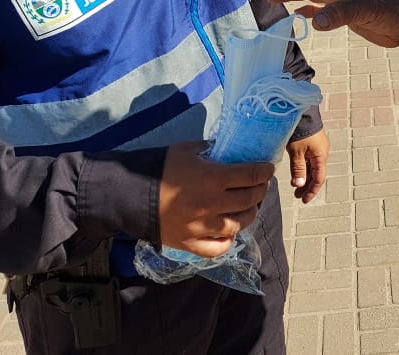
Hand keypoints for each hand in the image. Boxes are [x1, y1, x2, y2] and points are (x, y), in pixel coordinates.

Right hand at [158, 142, 274, 257]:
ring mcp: (202, 227)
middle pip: (250, 200)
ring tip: (248, 207)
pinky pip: (217, 248)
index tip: (268, 169)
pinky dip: (227, 241)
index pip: (251, 176)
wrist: (131, 194)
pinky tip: (229, 232)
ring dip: (249, 214)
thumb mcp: (187, 149)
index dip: (265, 172)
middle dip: (260, 191)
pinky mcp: (190, 244)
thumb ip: (210, 149)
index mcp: (213, 178)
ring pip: (238, 225)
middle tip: (260, 185)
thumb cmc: (161, 168)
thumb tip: (226, 150)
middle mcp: (212, 205)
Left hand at [286, 129, 329, 202]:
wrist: (302, 111)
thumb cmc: (300, 131)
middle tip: (297, 196)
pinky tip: (296, 172)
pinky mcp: (312, 143)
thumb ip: (298, 170)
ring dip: (305, 178)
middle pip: (316, 174)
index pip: (319, 179)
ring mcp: (318, 148)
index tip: (303, 200)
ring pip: (313, 167)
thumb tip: (299, 186)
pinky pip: (310, 160)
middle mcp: (322, 153)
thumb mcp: (297, 152)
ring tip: (295, 186)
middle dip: (307, 186)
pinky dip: (304, 168)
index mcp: (321, 157)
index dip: (312, 191)